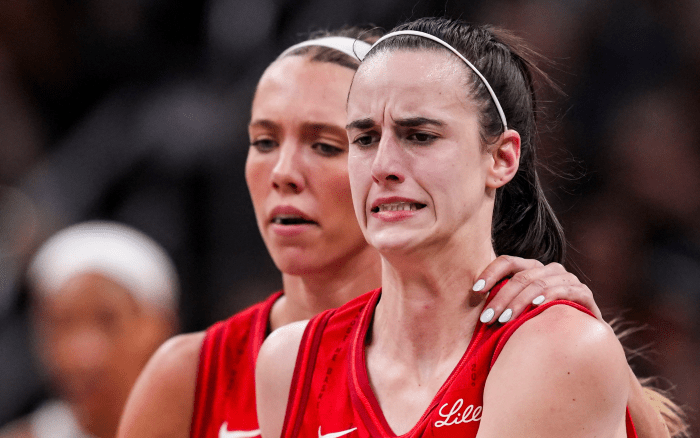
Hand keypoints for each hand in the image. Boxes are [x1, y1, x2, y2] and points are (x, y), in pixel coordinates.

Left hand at [473, 255, 601, 323]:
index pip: (507, 262)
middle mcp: (550, 269)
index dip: (489, 273)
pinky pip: (563, 291)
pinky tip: (535, 308)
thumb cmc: (541, 323)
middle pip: (520, 277)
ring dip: (518, 302)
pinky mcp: (583, 293)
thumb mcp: (519, 311)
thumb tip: (470, 302)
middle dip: (500, 298)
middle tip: (486, 318)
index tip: (475, 291)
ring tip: (503, 320)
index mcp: (531, 268)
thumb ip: (501, 302)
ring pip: (538, 284)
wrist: (581, 339)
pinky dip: (548, 297)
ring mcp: (568, 279)